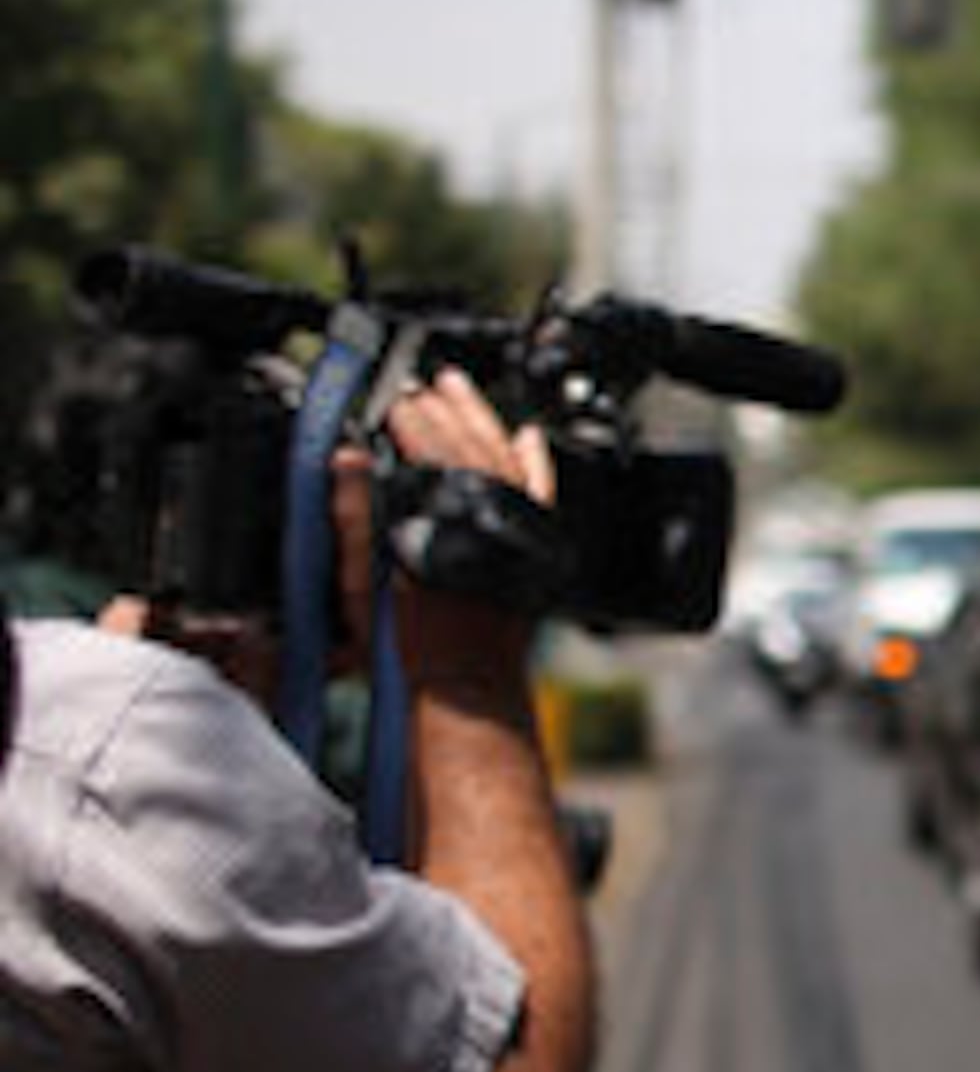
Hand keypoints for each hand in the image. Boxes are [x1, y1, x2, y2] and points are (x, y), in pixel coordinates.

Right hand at [376, 368, 557, 679]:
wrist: (464, 686)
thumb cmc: (407, 646)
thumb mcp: (360, 584)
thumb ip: (354, 517)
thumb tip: (348, 457)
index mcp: (441, 520)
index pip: (427, 449)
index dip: (409, 418)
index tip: (392, 398)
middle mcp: (487, 520)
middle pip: (468, 445)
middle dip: (442, 410)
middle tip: (421, 384)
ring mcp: (516, 532)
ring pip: (504, 457)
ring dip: (480, 420)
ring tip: (459, 389)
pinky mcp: (534, 548)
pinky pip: (540, 491)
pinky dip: (534, 461)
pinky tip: (527, 436)